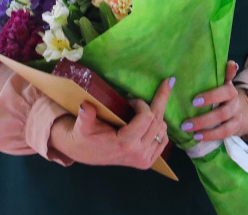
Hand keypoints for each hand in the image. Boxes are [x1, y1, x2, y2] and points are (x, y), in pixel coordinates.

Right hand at [49, 76, 173, 169]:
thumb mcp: (82, 126)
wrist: (86, 153)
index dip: (142, 104)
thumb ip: (85, 116)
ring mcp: (144, 159)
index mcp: (125, 144)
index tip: (131, 101)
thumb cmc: (85, 137)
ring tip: (144, 110)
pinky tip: (152, 122)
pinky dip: (161, 128)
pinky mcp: (147, 162)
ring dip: (158, 116)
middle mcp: (138, 153)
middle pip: (158, 122)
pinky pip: (164, 140)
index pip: (147, 117)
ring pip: (163, 129)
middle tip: (165, 84)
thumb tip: (85, 106)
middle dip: (158, 102)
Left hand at [180, 61, 247, 141]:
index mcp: (229, 89)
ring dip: (205, 127)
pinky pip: (224, 133)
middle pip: (223, 111)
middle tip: (186, 121)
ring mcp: (236, 115)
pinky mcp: (235, 127)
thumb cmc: (221, 94)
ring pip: (223, 123)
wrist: (238, 108)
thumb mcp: (221, 82)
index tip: (194, 100)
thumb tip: (231, 63)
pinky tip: (197, 137)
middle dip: (204, 117)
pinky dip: (210, 136)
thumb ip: (222, 74)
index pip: (225, 90)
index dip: (212, 95)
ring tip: (188, 129)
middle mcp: (235, 102)